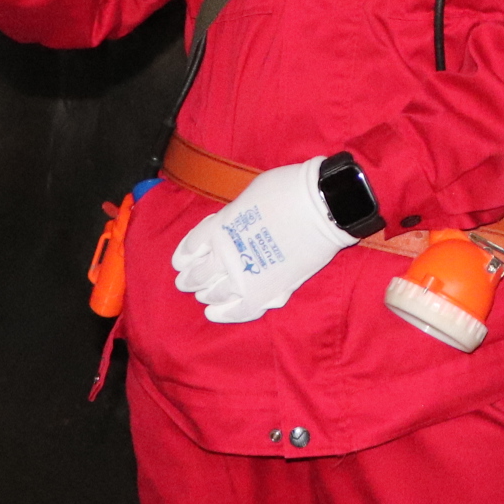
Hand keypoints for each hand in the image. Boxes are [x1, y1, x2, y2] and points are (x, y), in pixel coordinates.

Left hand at [171, 158, 351, 324]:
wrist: (322, 207)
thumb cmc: (289, 190)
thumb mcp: (248, 195)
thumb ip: (233, 216)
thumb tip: (231, 225)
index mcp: (219, 228)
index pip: (192, 248)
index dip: (184, 256)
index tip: (182, 261)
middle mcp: (226, 255)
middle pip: (198, 274)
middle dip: (189, 279)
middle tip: (185, 282)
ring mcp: (245, 276)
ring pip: (214, 293)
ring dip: (205, 294)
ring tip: (202, 295)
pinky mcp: (266, 292)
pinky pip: (238, 310)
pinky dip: (223, 313)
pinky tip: (213, 313)